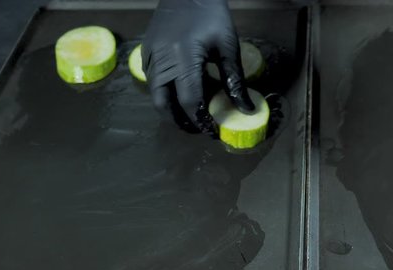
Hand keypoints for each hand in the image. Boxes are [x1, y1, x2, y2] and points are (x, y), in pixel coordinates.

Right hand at [142, 0, 254, 131]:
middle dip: (180, 121)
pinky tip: (183, 91)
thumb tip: (246, 109)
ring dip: (172, 108)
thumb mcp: (228, 47)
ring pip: (155, 94)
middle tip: (198, 127)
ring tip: (193, 113)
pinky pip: (152, 81)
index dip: (201, 120)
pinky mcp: (146, 52)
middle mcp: (161, 60)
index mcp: (183, 58)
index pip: (189, 101)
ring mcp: (150, 56)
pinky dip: (166, 93)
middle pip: (163, 105)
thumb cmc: (212, 15)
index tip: (213, 130)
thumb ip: (234, 81)